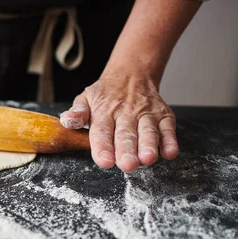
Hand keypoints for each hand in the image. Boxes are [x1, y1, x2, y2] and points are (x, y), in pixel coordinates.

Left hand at [60, 72, 178, 172]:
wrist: (132, 73)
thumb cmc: (105, 94)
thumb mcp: (85, 99)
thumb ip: (77, 113)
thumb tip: (66, 121)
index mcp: (104, 112)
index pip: (102, 131)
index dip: (103, 147)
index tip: (104, 161)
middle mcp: (126, 113)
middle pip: (126, 134)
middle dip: (127, 150)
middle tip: (127, 165)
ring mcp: (146, 114)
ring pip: (148, 131)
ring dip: (149, 145)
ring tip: (147, 159)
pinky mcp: (163, 115)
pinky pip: (168, 128)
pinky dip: (170, 140)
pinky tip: (169, 153)